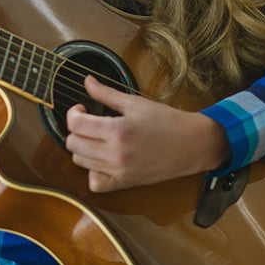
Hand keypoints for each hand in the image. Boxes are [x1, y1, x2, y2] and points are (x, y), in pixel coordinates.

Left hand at [65, 75, 228, 192]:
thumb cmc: (166, 121)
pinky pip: (95, 183)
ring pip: (80, 162)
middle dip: (76, 130)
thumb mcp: (135, 102)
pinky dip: (93, 172)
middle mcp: (114, 154)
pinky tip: (101, 160)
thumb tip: (86, 81)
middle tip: (89, 122)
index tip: (83, 109)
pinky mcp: (124, 183)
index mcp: (117, 130)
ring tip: (96, 138)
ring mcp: (118, 171)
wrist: (191, 144)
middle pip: (73, 144)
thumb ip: (106, 93)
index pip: (76, 124)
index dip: (73, 113)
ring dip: (83, 148)